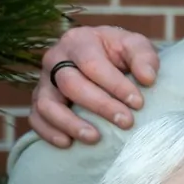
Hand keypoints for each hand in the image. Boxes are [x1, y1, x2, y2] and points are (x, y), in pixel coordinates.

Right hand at [30, 26, 160, 147]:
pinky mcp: (40, 100)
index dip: (115, 85)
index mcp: (79, 40)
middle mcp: (55, 59)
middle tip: (126, 122)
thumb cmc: (121, 52)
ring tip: (95, 138)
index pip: (92, 64)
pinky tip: (67, 143)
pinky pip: (35, 118)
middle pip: (70, 84)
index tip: (138, 103)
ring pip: (47, 104)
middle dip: (100, 105)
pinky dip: (48, 132)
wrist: (105, 57)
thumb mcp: (136, 46)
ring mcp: (44, 81)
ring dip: (70, 123)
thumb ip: (145, 58)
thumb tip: (147, 78)